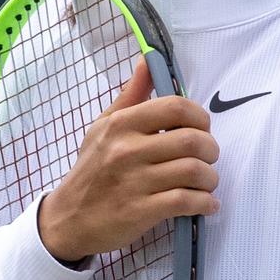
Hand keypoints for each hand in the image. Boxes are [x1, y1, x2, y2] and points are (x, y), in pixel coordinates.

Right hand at [38, 58, 219, 261]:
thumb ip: (131, 95)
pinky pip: (186, 202)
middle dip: (211, 148)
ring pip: (193, 171)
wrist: (68, 219)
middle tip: (208, 156)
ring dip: (210, 177)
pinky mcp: (140, 212)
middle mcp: (127, 150)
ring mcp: (134, 182)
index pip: (175, 107)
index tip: (202, 127)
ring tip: (206, 180)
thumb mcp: (103, 127)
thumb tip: (147, 60)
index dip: (199, 116)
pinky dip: (204, 203)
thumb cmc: (92, 169)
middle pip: (192, 140)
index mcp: (121, 124)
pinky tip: (205, 203)